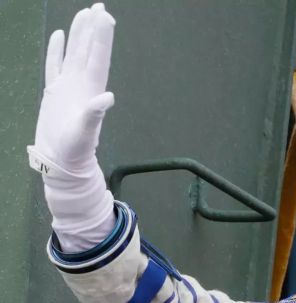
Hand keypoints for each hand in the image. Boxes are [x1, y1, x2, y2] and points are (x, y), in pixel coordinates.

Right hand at [30, 3, 116, 251]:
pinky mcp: (55, 92)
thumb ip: (95, 114)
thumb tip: (107, 97)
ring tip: (85, 13)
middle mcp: (82, 84)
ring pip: (74, 53)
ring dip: (80, 34)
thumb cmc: (75, 150)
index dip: (102, 37)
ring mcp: (68, 86)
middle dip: (94, 28)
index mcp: (91, 90)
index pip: (98, 57)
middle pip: (89, 50)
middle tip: (99, 6)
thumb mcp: (85, 132)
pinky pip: (56, 65)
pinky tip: (60, 36)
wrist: (62, 162)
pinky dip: (58, 50)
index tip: (105, 16)